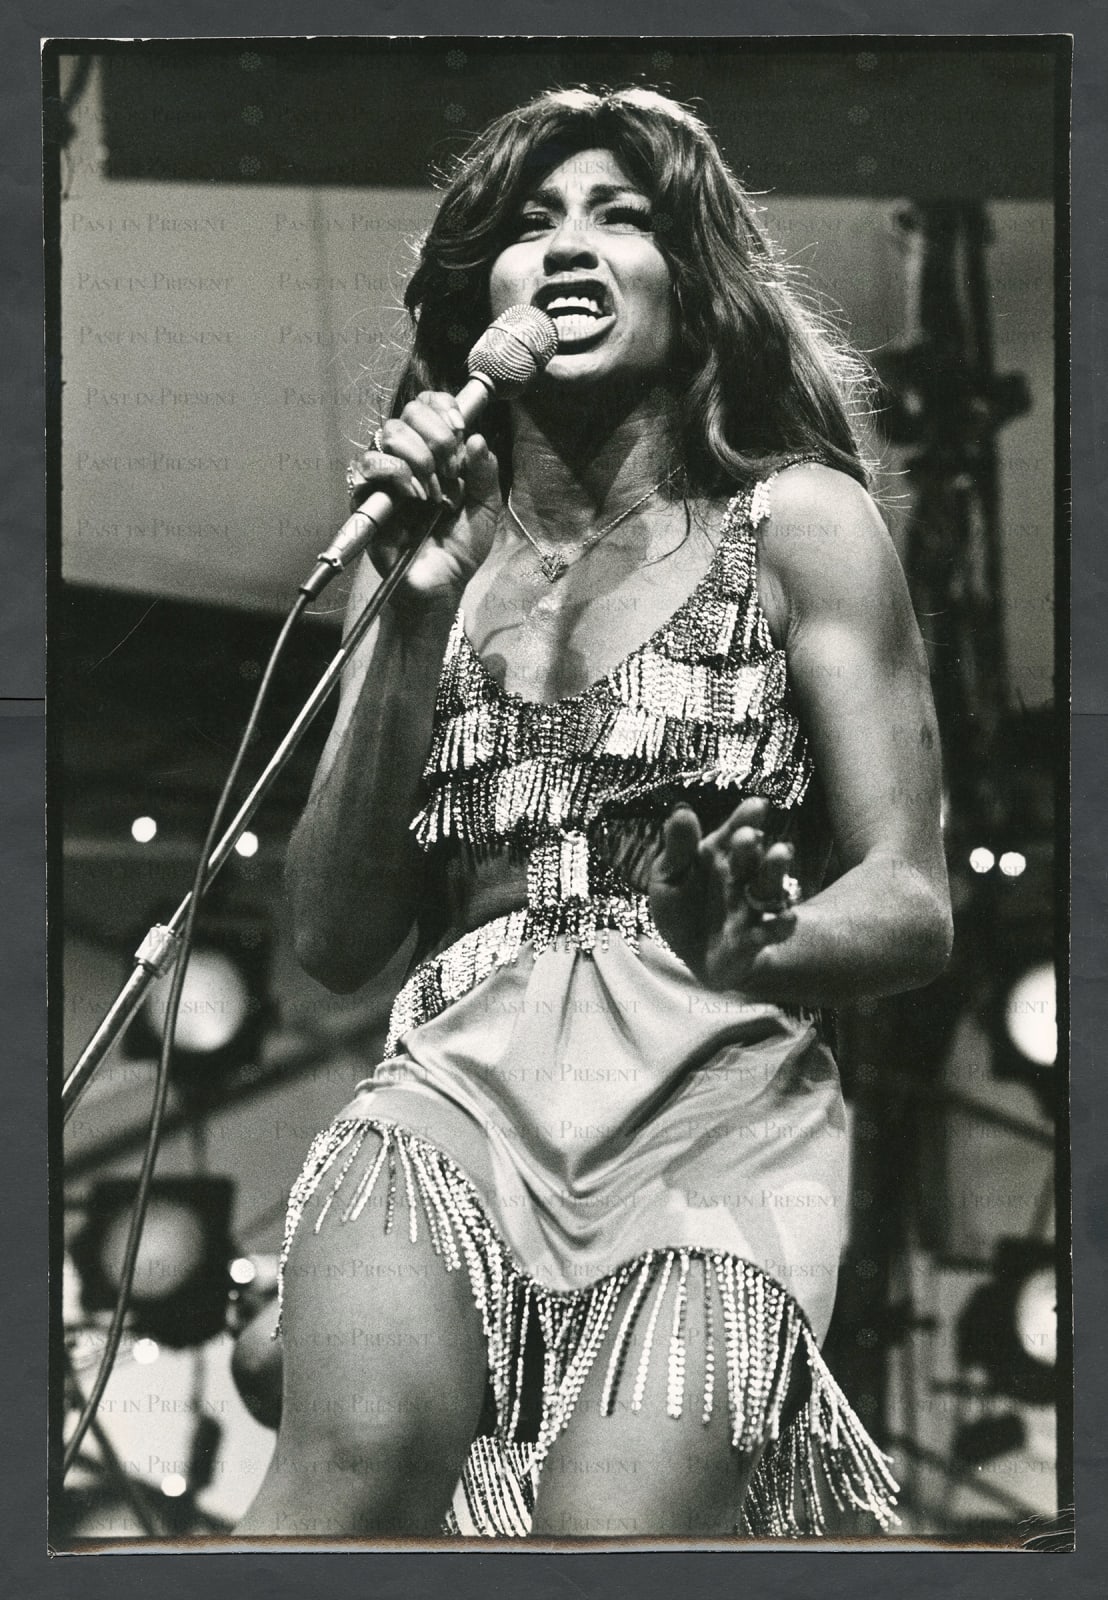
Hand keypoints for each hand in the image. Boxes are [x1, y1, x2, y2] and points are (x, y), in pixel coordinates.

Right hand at [347, 391, 501, 605]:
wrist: (441, 583)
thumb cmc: (460, 548)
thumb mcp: (485, 508)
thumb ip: (486, 473)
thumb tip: (477, 439)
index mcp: (436, 453)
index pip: (428, 406)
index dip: (444, 408)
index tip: (460, 430)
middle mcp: (408, 458)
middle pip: (409, 413)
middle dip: (437, 436)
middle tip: (452, 471)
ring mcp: (385, 475)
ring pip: (389, 433)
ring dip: (419, 457)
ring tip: (435, 491)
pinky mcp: (366, 496)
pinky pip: (370, 465)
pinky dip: (397, 474)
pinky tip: (415, 496)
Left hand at [647, 796, 798, 990]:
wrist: (696, 954)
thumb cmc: (683, 907)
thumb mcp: (669, 877)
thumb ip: (677, 848)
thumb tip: (681, 811)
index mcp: (719, 855)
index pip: (733, 832)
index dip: (744, 819)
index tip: (756, 805)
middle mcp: (742, 876)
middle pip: (751, 856)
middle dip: (750, 846)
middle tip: (748, 836)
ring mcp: (752, 906)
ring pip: (769, 886)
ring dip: (775, 871)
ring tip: (780, 853)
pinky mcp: (757, 938)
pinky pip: (775, 930)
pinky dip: (782, 925)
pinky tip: (787, 918)